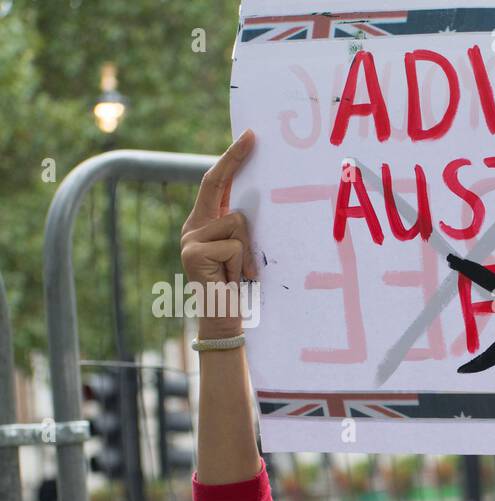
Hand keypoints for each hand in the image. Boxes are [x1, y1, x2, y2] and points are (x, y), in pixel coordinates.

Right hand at [179, 129, 256, 335]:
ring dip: (248, 251)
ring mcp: (190, 239)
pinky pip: (234, 245)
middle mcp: (192, 227)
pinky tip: (234, 280)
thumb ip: (241, 230)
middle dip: (234, 159)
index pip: (215, 184)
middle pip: (216, 187)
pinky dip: (242, 264)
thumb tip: (255, 207)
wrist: (224, 321)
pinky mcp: (193, 252)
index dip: (230, 159)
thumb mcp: (243, 252)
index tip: (248, 137)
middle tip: (253, 135)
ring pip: (236, 223)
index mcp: (204, 224)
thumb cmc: (240, 288)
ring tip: (242, 273)